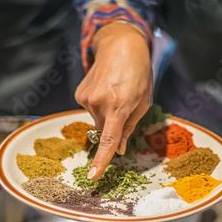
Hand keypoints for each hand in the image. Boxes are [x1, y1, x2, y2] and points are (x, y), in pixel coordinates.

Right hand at [75, 22, 151, 179]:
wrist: (120, 46)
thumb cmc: (139, 74)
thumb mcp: (143, 101)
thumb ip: (129, 127)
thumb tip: (117, 149)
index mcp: (119, 106)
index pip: (108, 139)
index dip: (101, 160)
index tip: (93, 176)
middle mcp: (99, 103)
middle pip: (104, 131)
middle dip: (114, 127)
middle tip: (124, 107)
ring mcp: (86, 98)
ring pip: (97, 120)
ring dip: (107, 114)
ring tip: (116, 93)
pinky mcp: (79, 94)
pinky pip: (91, 110)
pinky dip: (99, 106)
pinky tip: (106, 90)